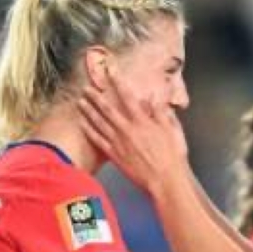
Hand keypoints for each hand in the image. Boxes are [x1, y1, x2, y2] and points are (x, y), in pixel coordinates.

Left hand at [79, 67, 188, 191]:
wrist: (165, 180)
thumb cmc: (172, 156)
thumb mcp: (172, 129)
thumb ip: (161, 112)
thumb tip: (154, 97)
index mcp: (142, 121)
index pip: (127, 96)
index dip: (117, 82)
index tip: (110, 71)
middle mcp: (127, 129)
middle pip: (107, 109)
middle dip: (96, 96)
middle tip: (86, 87)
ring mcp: (118, 143)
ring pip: (99, 123)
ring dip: (88, 111)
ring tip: (80, 102)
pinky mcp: (115, 156)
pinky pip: (98, 141)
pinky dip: (89, 131)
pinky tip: (82, 124)